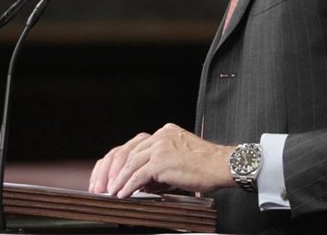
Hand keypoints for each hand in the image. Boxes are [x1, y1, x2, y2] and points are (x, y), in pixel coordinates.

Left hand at [88, 124, 234, 197]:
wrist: (223, 165)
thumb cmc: (206, 166)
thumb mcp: (179, 159)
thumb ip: (159, 166)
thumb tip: (141, 183)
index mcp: (163, 133)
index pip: (133, 146)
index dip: (118, 162)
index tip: (109, 176)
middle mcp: (160, 135)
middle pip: (126, 151)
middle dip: (111, 170)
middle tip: (103, 185)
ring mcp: (160, 146)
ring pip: (130, 163)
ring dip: (117, 180)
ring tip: (110, 192)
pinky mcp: (162, 160)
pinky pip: (138, 174)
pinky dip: (127, 185)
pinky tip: (123, 194)